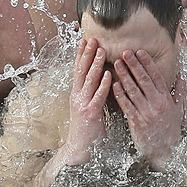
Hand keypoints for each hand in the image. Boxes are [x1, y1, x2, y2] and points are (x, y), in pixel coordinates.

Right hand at [64, 38, 111, 163]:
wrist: (80, 148)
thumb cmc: (88, 126)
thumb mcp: (88, 104)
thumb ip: (92, 90)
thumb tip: (101, 74)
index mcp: (77, 93)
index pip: (79, 69)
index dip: (82, 54)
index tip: (85, 40)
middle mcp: (77, 96)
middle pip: (81, 71)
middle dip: (87, 54)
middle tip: (92, 39)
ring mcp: (82, 104)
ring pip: (89, 81)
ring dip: (96, 65)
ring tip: (101, 51)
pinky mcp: (90, 113)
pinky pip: (98, 97)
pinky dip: (103, 85)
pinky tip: (110, 75)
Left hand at [111, 50, 183, 169]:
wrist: (166, 151)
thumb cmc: (172, 130)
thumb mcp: (179, 109)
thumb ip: (180, 91)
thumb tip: (181, 76)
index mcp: (166, 98)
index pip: (156, 76)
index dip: (148, 63)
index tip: (141, 52)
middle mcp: (156, 102)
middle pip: (143, 79)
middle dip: (134, 65)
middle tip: (125, 52)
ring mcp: (146, 112)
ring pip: (133, 90)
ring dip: (124, 76)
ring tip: (117, 64)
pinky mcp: (136, 121)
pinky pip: (126, 105)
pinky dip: (120, 94)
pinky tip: (114, 85)